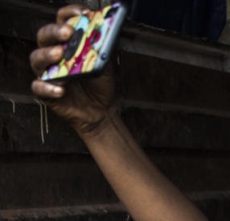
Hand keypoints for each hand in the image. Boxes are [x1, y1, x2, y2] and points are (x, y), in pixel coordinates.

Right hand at [30, 5, 117, 133]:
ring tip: (59, 55)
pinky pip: (39, 87)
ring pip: (36, 59)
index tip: (82, 14)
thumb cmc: (100, 84)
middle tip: (68, 33)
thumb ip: (103, 49)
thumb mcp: (105, 64)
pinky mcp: (45, 91)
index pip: (62, 22)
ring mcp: (47, 72)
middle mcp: (53, 54)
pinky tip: (60, 89)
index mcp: (67, 44)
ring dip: (47, 55)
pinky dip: (48, 87)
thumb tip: (105, 33)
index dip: (69, 15)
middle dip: (54, 32)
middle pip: (44, 37)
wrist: (101, 110)